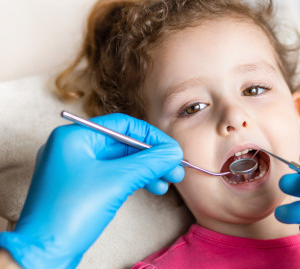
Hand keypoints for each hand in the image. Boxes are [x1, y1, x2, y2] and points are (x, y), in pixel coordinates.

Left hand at [0, 113, 183, 268]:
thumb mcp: (116, 181)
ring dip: (147, 170)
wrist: (44, 253)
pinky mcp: (81, 187)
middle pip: (124, 144)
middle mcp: (73, 148)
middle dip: (152, 157)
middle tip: (175, 168)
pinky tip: (153, 187)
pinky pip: (114, 176)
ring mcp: (76, 168)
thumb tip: (173, 152)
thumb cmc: (69, 213)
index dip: (152, 137)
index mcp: (74, 137)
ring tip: (169, 182)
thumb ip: (149, 162)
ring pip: (121, 162)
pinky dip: (134, 180)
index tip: (172, 149)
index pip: (123, 125)